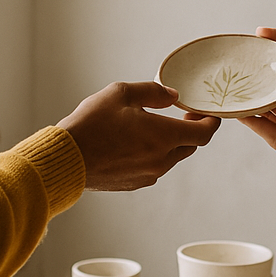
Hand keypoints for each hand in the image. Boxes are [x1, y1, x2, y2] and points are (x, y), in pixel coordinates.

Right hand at [57, 81, 219, 190]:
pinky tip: (136, 142)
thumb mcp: (120, 94)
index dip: (211, 121)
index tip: (208, 112)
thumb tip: (173, 96)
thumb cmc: (90, 125)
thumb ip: (153, 92)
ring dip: (171, 142)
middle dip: (191, 129)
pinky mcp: (134, 184)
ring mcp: (148, 175)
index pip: (204, 133)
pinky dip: (154, 154)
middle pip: (190, 145)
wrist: (64, 160)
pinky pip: (154, 168)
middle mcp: (161, 160)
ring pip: (172, 157)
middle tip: (183, 114)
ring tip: (154, 126)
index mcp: (163, 136)